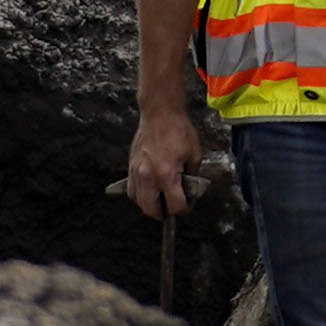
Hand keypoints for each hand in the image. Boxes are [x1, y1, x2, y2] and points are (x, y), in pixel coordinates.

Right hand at [126, 102, 201, 217]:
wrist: (160, 113)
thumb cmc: (178, 130)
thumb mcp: (195, 155)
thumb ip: (192, 177)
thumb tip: (189, 191)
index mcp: (167, 174)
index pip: (175, 206)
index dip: (184, 209)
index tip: (187, 205)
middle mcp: (148, 176)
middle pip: (151, 210)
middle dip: (164, 212)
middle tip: (172, 206)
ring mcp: (136, 172)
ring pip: (138, 201)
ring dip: (150, 204)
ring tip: (161, 198)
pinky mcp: (130, 166)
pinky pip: (131, 189)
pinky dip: (140, 194)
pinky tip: (150, 189)